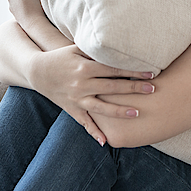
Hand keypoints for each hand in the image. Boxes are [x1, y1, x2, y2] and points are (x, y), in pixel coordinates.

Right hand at [29, 45, 155, 145]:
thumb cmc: (60, 58)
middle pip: (112, 87)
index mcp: (84, 67)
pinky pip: (84, 122)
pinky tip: (105, 142)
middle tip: (153, 89)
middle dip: (133, 88)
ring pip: (101, 107)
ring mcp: (76, 99)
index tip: (150, 72)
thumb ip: (94, 51)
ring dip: (120, 111)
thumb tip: (117, 49)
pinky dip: (94, 132)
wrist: (37, 71)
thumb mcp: (75, 49)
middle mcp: (81, 84)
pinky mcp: (71, 109)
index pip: (113, 69)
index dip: (133, 71)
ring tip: (137, 113)